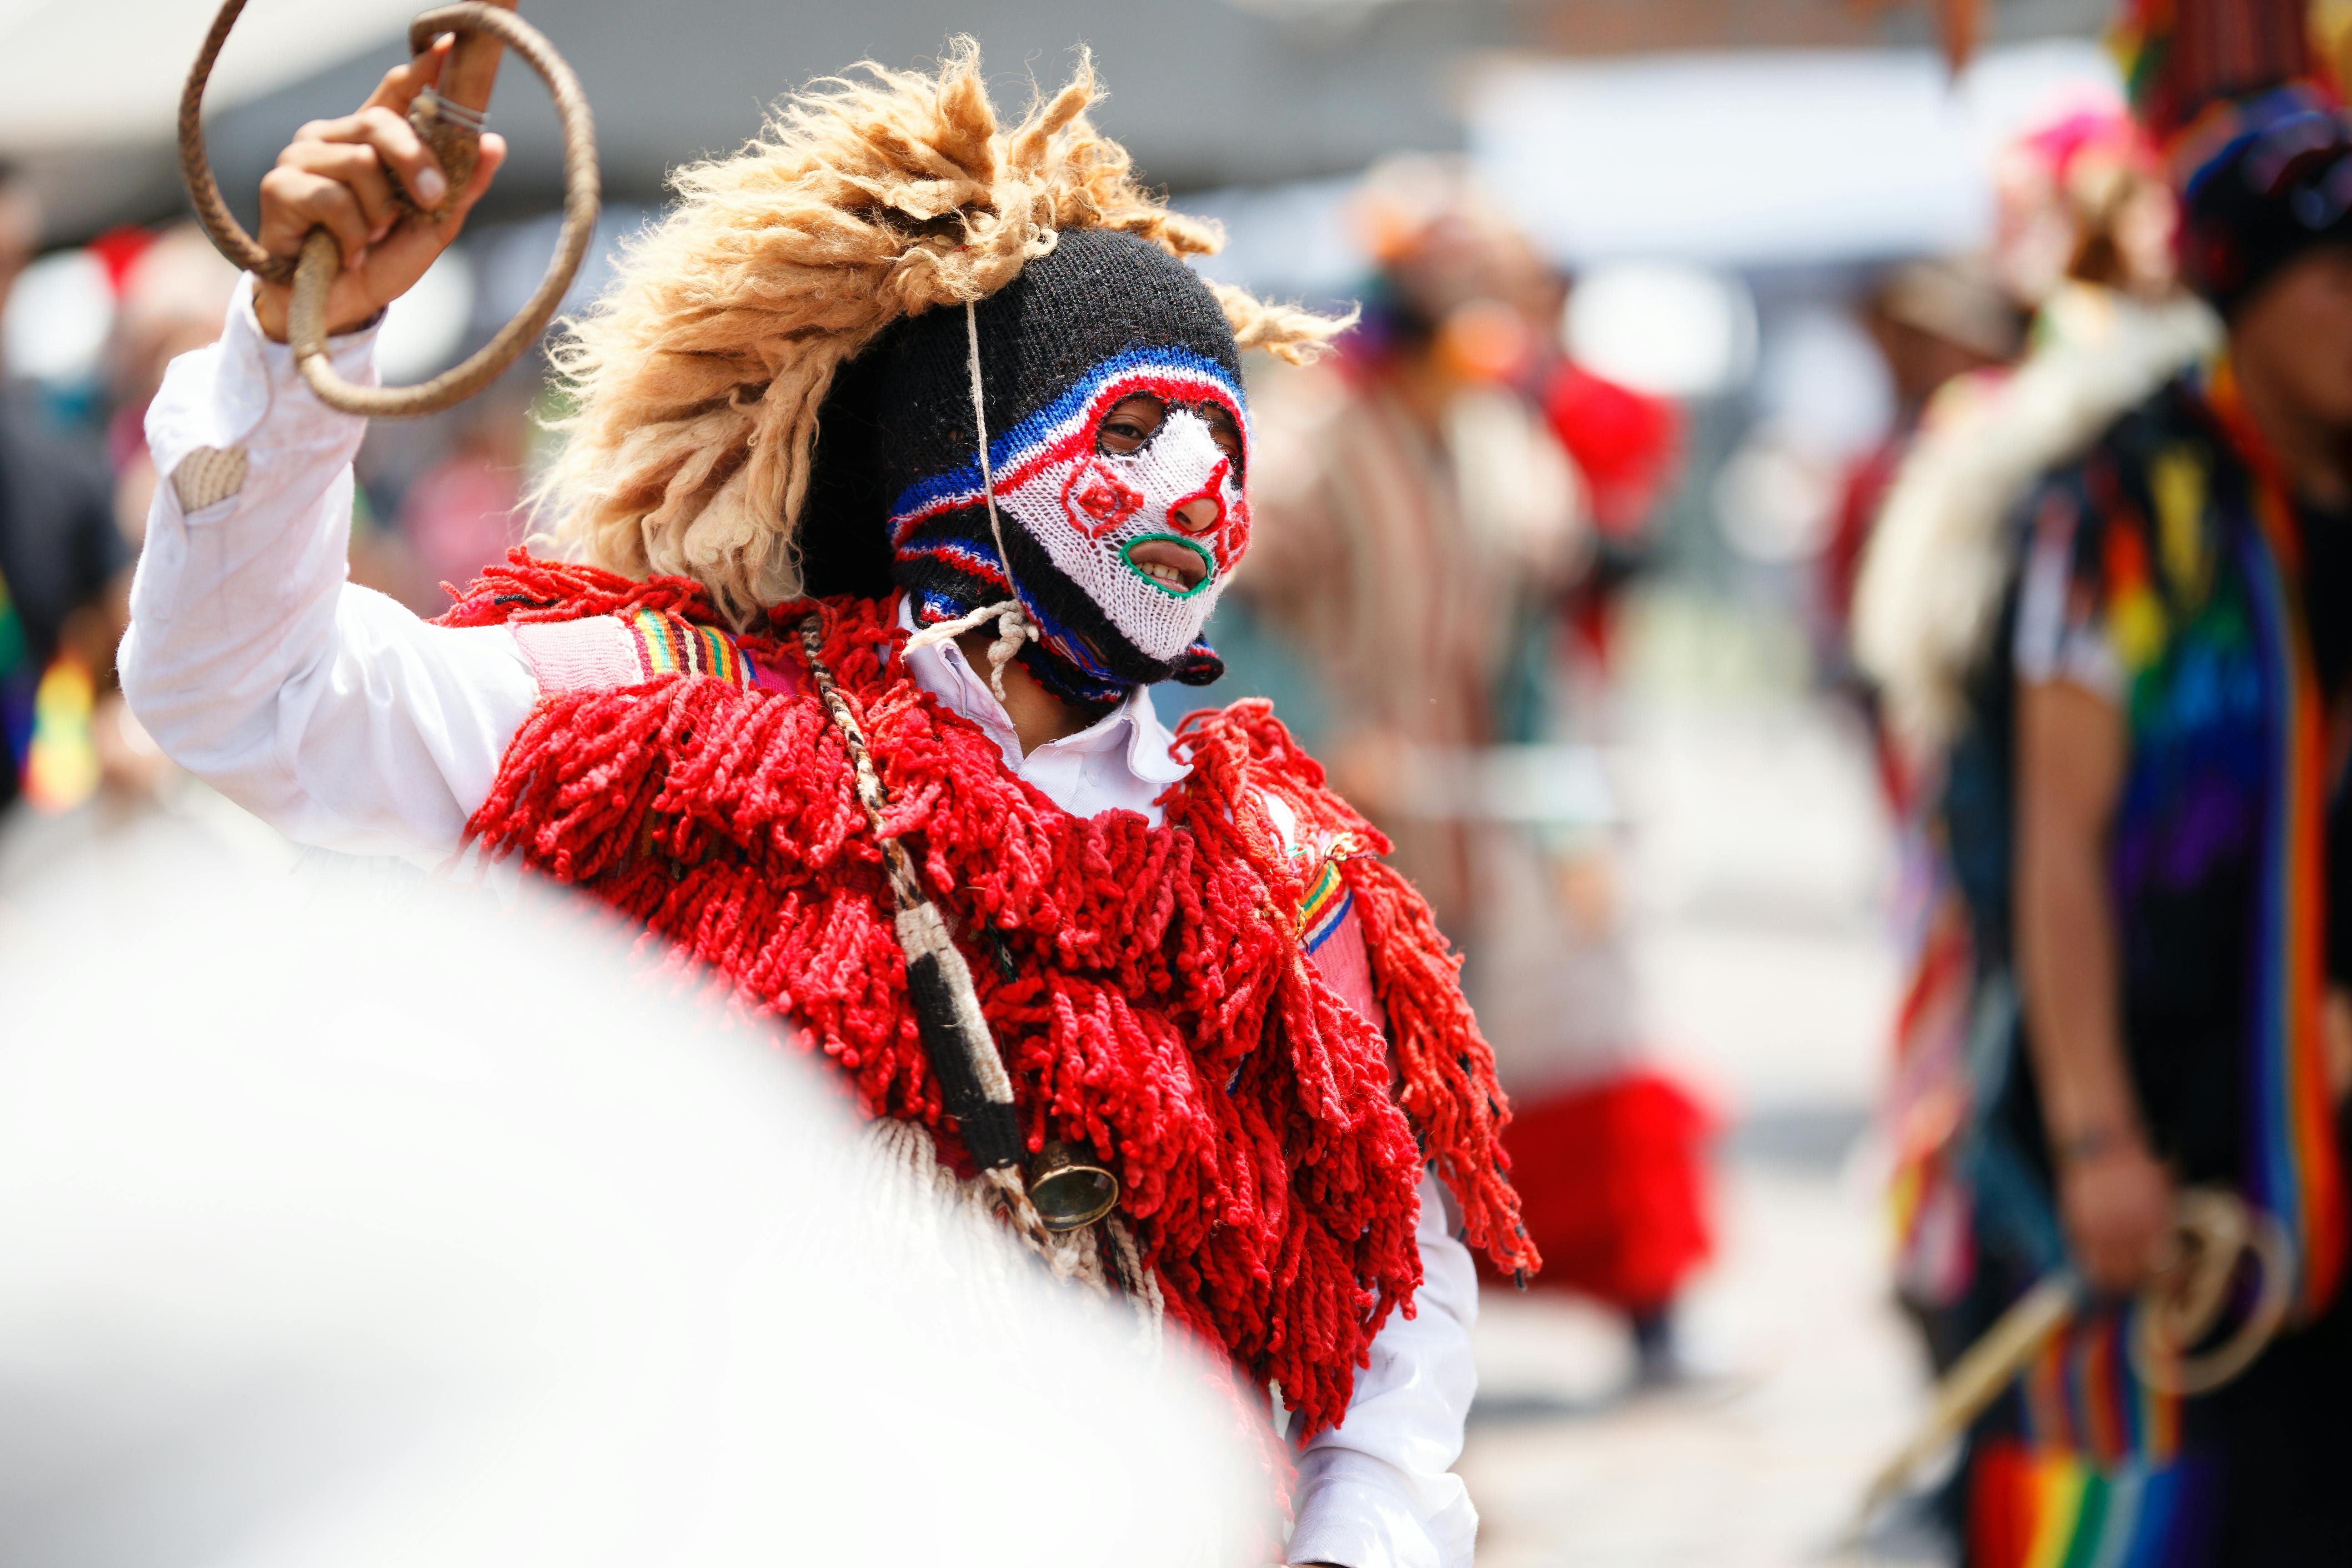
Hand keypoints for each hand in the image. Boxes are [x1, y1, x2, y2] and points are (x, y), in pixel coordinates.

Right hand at [252, 36, 505, 342]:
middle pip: (382, 123)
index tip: (447, 47)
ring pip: (361, 163)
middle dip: (415, 163)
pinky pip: (333, 198)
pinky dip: (352, 233)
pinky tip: (344, 249)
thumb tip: (493, 144)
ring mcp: (301, 157)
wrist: (338, 308)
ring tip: (369, 238)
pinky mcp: (279, 186)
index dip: (419, 70)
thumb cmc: (380, 262)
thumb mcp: (432, 227)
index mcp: (369, 142)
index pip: (394, 93)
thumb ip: (461, 188)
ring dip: (378, 213)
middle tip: (429, 200)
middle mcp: (332, 138)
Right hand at [2057, 1130, 2173, 1295]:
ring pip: (2107, 1274)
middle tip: (2145, 1278)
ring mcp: (2099, 1229)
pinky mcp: (2077, 1225)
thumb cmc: (2142, 1160)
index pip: (2167, 1271)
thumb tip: (2173, 1251)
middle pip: (2135, 1278)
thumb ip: (2168, 1222)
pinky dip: (2094, 1265)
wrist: (2101, 1138)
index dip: (2171, 1283)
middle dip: (2142, 1282)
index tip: (2172, 1283)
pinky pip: (2085, 1259)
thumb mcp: (2167, 1190)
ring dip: (2116, 1279)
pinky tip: (2102, 1260)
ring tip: (2123, 1275)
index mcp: (2156, 1222)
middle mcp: (2127, 1230)